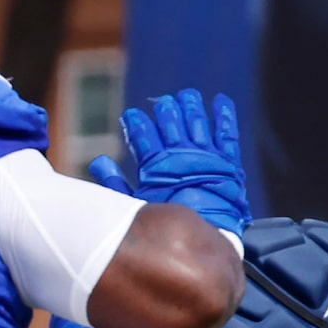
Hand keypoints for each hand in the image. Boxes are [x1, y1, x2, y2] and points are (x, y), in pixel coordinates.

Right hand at [115, 88, 246, 235]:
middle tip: (162, 101)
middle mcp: (181, 155)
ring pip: (197, 122)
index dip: (136, 123)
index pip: (144, 135)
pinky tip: (221, 101)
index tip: (130, 115)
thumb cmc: (166, 223)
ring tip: (187, 95)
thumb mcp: (135, 204)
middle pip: (171, 124)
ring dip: (191, 107)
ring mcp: (206, 155)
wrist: (205, 233)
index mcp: (157, 164)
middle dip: (165, 110)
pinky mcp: (228, 160)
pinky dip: (224, 115)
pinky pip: (227, 132)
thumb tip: (99, 163)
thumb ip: (116, 182)